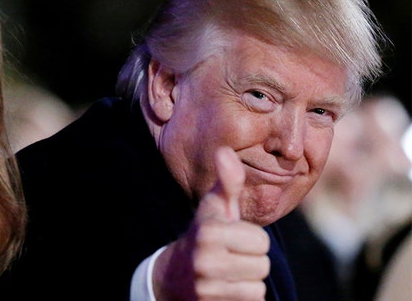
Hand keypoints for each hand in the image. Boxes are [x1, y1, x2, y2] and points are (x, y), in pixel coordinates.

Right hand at [153, 147, 269, 299]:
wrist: (175, 275)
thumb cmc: (205, 235)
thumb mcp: (214, 208)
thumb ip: (227, 182)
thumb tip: (226, 151)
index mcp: (208, 232)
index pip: (260, 240)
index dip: (251, 239)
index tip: (232, 238)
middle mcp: (204, 260)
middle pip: (262, 264)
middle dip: (251, 261)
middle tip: (231, 256)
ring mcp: (206, 287)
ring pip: (257, 287)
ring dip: (247, 281)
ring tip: (228, 272)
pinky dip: (243, 297)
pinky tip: (226, 289)